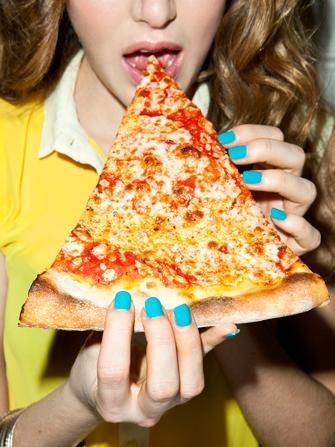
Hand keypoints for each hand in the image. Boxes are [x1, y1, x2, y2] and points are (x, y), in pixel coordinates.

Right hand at [67, 292, 237, 426]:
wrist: (103, 393)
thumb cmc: (91, 370)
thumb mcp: (91, 351)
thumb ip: (107, 332)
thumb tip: (125, 297)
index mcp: (110, 402)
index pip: (114, 371)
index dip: (118, 332)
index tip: (122, 300)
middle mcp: (144, 411)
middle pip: (163, 385)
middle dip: (161, 339)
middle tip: (153, 305)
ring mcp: (172, 404)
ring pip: (191, 383)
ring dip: (187, 341)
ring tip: (178, 309)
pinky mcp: (187, 387)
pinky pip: (206, 365)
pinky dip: (216, 342)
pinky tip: (229, 325)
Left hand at [219, 125, 319, 254]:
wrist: (226, 254)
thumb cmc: (219, 218)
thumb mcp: (215, 190)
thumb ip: (214, 171)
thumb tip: (196, 150)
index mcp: (267, 170)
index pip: (275, 138)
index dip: (253, 133)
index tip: (224, 140)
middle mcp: (284, 189)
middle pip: (295, 156)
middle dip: (266, 149)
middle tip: (234, 155)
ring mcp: (292, 215)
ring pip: (307, 190)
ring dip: (278, 180)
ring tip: (247, 182)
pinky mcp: (294, 244)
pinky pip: (310, 236)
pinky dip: (298, 226)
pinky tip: (276, 220)